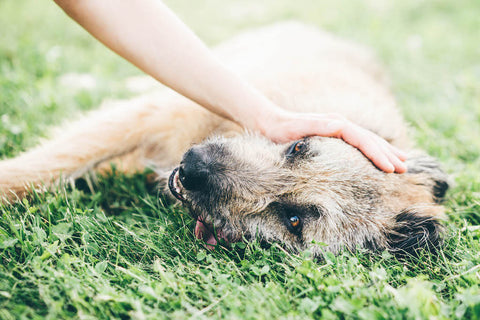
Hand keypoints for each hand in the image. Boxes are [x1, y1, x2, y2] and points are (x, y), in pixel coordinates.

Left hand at [258, 110, 406, 172]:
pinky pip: (359, 143)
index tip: (391, 169)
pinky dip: (372, 149)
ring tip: (403, 161)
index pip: (363, 140)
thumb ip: (319, 126)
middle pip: (370, 139)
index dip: (379, 154)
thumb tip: (341, 125)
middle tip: (405, 169)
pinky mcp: (334, 134)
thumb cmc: (282, 129)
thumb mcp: (298, 128)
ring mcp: (338, 128)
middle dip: (388, 154)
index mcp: (336, 124)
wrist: (270, 122)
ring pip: (368, 140)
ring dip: (385, 151)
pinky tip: (378, 156)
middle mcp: (340, 124)